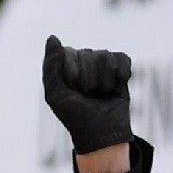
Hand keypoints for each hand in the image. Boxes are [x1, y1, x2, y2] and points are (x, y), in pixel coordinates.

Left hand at [42, 37, 132, 159]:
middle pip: (89, 55)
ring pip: (106, 58)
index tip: (72, 92)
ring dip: (104, 81)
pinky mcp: (120, 67)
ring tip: (100, 95)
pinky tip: (115, 88)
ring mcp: (103, 62)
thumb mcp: (55, 95)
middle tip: (88, 96)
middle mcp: (84, 59)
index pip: (70, 53)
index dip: (73, 75)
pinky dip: (120, 75)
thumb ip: (51, 66)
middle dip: (89, 79)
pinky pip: (122, 59)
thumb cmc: (75, 117)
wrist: (101, 135)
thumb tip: (53, 37)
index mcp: (66, 63)